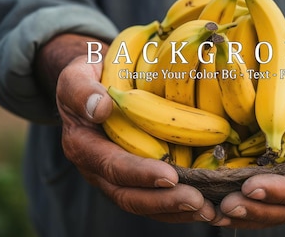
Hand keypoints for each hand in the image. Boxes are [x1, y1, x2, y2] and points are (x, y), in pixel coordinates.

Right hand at [36, 34, 216, 223]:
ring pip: (144, 204)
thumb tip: (100, 108)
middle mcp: (98, 168)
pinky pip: (155, 199)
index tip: (170, 175)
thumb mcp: (77, 74)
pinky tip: (206, 206)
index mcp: (83, 145)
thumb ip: (81, 89)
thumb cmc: (89, 75)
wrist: (94, 84)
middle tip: (198, 201)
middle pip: (129, 195)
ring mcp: (117, 177)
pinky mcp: (134, 178)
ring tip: (208, 210)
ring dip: (176, 210)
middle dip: (164, 201)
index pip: (112, 166)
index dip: (140, 174)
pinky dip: (179, 207)